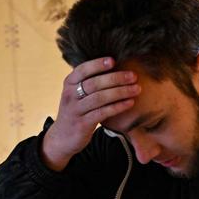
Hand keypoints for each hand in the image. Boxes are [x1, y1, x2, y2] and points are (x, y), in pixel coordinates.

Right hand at [40, 57, 139, 171]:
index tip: (114, 60)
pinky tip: (129, 103)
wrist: (62, 137)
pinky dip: (117, 107)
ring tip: (136, 89)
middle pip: (94, 83)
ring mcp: (75, 110)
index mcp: (69, 83)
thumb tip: (114, 65)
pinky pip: (102, 113)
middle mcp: (70, 95)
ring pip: (100, 98)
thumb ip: (89, 81)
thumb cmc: (76, 111)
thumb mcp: (76, 94)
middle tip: (133, 76)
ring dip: (120, 92)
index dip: (98, 64)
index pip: (82, 69)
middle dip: (116, 78)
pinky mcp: (82, 124)